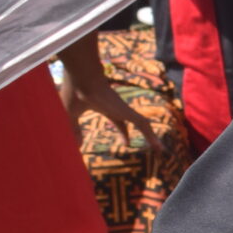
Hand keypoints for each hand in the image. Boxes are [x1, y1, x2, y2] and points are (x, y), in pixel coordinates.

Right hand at [56, 35, 155, 153]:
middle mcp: (118, 108)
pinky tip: (158, 149)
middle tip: (153, 147)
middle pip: (134, 122)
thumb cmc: (74, 93)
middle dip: (143, 134)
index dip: (124, 133)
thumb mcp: (71, 115)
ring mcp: (124, 109)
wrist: (82, 80)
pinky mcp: (128, 111)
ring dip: (151, 137)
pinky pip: (143, 125)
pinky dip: (151, 136)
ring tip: (161, 151)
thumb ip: (74, 130)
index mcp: (106, 107)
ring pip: (142, 125)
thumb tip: (77, 146)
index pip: (119, 122)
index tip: (127, 144)